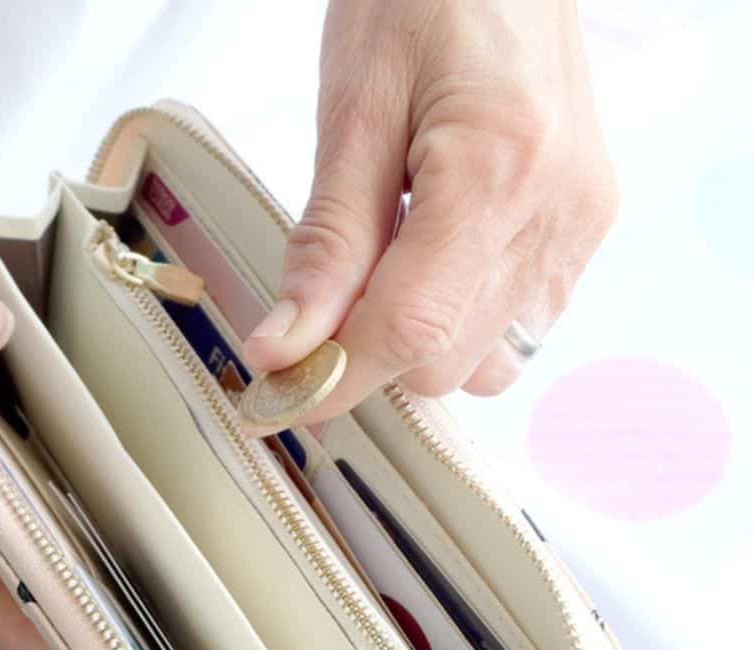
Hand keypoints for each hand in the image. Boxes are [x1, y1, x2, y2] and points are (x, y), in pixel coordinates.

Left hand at [241, 0, 617, 418]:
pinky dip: (460, 318)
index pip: (410, 332)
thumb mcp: (354, 110)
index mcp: (499, 172)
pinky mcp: (587, 223)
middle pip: (446, 360)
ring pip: (487, 360)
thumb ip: (327, 242)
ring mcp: (583, 222)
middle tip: (313, 312)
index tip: (274, 397)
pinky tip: (427, 262)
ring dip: (417, 343)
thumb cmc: (425, 0)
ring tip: (378, 270)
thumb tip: (286, 346)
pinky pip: (519, 323)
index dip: (334, 379)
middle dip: (369, 353)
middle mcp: (560, 211)